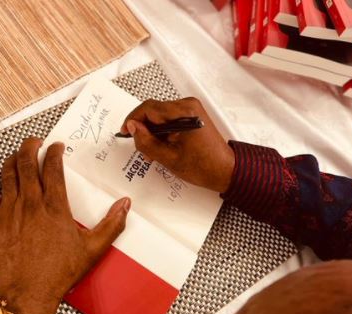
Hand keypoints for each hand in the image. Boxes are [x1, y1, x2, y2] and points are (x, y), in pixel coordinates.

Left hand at [0, 137, 130, 313]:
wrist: (31, 294)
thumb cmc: (61, 272)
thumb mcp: (93, 249)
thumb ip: (112, 224)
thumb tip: (126, 204)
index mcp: (55, 207)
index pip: (53, 167)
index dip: (55, 152)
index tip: (57, 147)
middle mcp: (30, 203)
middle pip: (26, 162)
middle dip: (30, 146)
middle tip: (35, 142)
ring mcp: (9, 212)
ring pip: (7, 173)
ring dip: (12, 159)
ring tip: (18, 156)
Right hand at [120, 97, 234, 192]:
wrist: (226, 170)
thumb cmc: (203, 167)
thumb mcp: (168, 158)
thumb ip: (147, 141)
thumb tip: (132, 127)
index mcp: (184, 113)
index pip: (149, 108)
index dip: (133, 119)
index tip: (125, 131)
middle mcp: (188, 105)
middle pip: (154, 111)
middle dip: (144, 129)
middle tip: (143, 149)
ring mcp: (191, 109)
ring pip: (160, 116)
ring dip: (153, 132)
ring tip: (154, 152)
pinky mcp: (192, 115)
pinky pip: (170, 119)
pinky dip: (163, 132)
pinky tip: (164, 147)